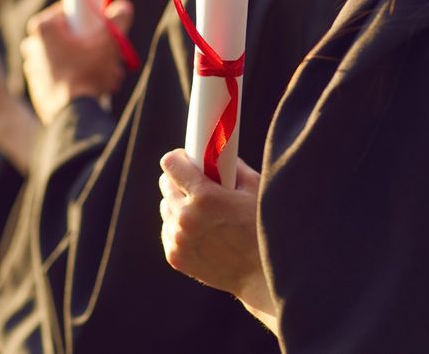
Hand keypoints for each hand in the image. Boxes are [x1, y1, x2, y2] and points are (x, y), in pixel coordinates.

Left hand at [20, 0, 133, 124]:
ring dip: (84, 61)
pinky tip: (93, 86)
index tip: (101, 26)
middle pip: (67, 35)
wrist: (73, 114)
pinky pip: (59, 74)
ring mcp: (32, 67)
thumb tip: (123, 7)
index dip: (88, 17)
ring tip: (105, 73)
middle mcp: (32, 45)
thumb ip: (118, 20)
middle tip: (106, 52)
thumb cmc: (87, 74)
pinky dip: (74, 76)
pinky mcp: (37, 86)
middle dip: (88, 43)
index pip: (68, 10)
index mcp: (44, 27)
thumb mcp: (110, 42)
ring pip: (65, 56)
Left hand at [159, 150, 274, 317]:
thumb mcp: (254, 190)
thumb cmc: (262, 229)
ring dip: (178, 205)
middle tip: (196, 184)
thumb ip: (233, 167)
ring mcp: (178, 239)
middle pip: (165, 185)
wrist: (260, 276)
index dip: (179, 158)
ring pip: (166, 209)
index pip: (171, 164)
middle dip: (179, 181)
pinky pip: (167, 231)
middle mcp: (186, 217)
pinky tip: (198, 230)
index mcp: (204, 197)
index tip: (187, 159)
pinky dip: (178, 227)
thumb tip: (219, 153)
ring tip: (201, 211)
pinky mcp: (175, 256)